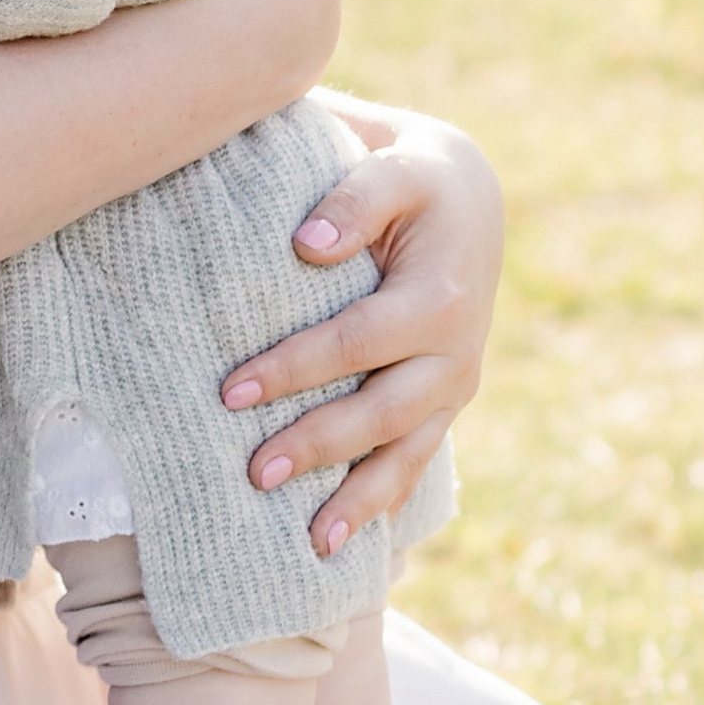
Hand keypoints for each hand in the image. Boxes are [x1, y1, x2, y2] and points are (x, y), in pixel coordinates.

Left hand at [218, 101, 502, 556]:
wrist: (471, 194)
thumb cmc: (414, 175)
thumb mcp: (395, 165)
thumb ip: (355, 196)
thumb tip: (309, 244)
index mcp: (439, 297)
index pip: (356, 343)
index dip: (295, 369)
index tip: (231, 391)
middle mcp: (455, 352)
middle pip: (381, 412)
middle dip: (318, 445)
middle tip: (254, 472)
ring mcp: (455, 383)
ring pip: (406, 452)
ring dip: (358, 497)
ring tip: (310, 539)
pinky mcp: (447, 400)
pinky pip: (417, 459)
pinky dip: (385, 501)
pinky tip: (344, 539)